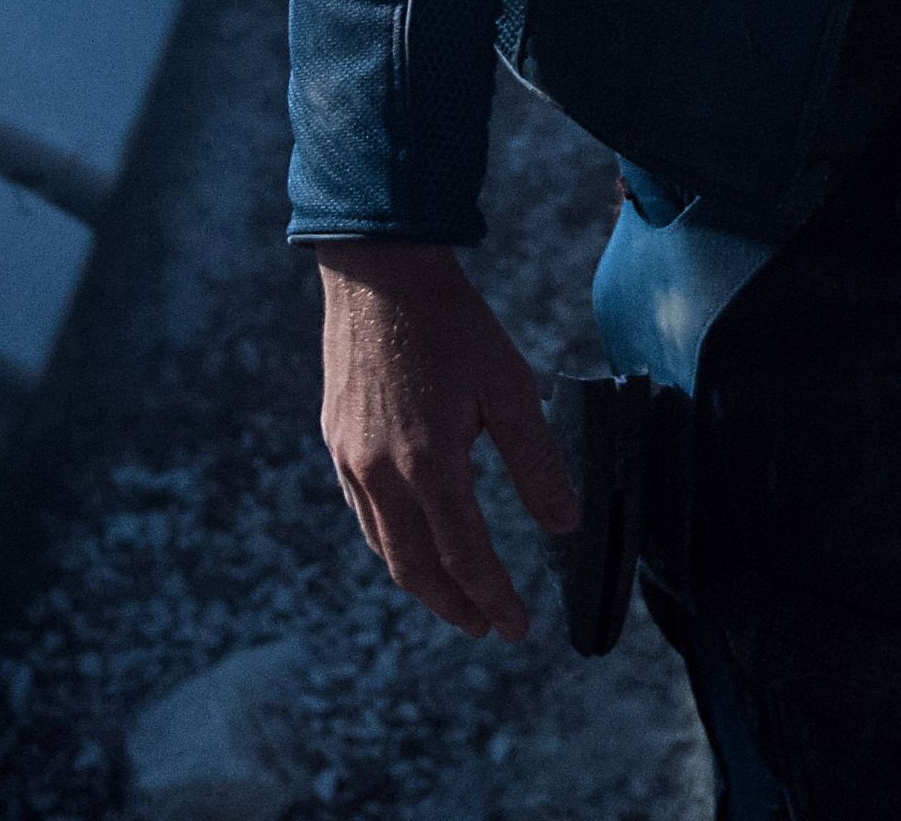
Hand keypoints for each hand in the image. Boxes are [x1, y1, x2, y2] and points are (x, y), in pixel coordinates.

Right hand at [314, 240, 580, 636]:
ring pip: (383, 546)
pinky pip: (361, 512)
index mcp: (429, 465)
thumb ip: (536, 462)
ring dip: (419, 581)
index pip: (466, 557)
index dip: (494, 599)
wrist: (380, 273)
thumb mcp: (509, 388)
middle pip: (415, 568)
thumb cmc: (453, 325)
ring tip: (451, 596)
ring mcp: (350, 459)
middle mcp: (380, 474)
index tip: (517, 628)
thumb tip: (564, 524)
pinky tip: (408, 538)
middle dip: (453, 606)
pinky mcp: (335, 440)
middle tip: (483, 628)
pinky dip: (389, 541)